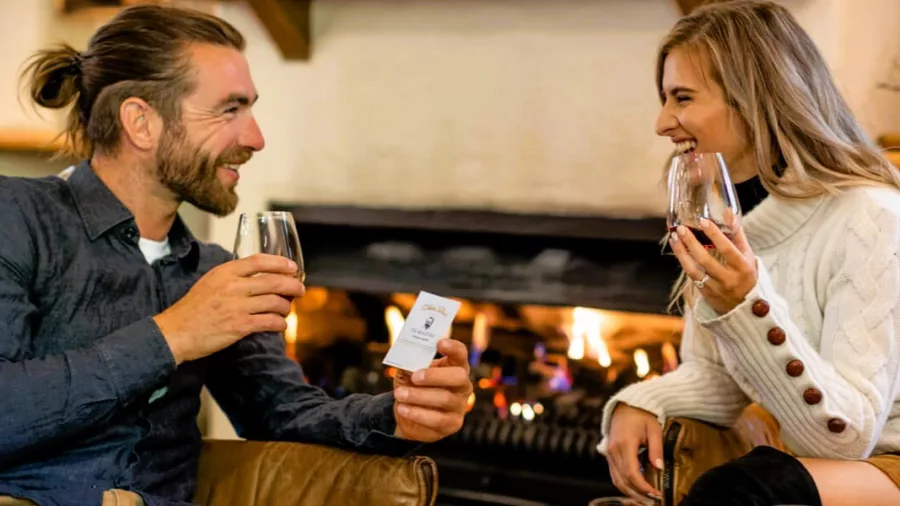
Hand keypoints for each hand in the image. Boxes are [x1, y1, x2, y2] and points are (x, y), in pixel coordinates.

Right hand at [154, 253, 305, 363]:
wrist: (175, 332)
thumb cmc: (192, 309)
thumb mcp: (210, 283)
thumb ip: (232, 277)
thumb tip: (257, 277)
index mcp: (225, 272)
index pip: (259, 261)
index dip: (280, 263)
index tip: (292, 267)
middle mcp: (233, 286)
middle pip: (274, 281)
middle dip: (292, 286)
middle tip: (299, 290)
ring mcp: (237, 306)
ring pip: (275, 302)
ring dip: (286, 307)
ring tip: (286, 310)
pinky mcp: (240, 326)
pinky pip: (269, 322)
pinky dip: (279, 324)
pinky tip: (280, 325)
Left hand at [392, 339, 471, 442]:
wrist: (407, 414)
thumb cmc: (412, 387)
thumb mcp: (408, 372)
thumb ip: (409, 364)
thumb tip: (405, 358)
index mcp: (454, 367)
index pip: (460, 354)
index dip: (453, 347)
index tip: (439, 343)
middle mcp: (462, 385)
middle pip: (459, 376)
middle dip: (435, 375)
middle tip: (415, 377)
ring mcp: (460, 405)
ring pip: (445, 399)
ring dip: (419, 396)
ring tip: (399, 394)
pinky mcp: (452, 423)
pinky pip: (438, 419)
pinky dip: (417, 413)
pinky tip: (403, 409)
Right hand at [606, 404, 662, 503]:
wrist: (625, 407)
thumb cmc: (641, 416)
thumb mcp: (654, 429)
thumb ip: (656, 448)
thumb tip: (658, 467)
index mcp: (625, 443)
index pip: (632, 473)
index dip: (643, 487)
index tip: (656, 494)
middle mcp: (614, 451)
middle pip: (623, 480)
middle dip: (638, 494)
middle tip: (654, 500)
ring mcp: (609, 454)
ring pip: (617, 480)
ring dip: (630, 493)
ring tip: (645, 499)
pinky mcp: (609, 456)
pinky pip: (614, 475)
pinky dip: (624, 486)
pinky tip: (636, 490)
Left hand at [669, 213, 756, 314]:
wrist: (746, 306)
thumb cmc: (745, 274)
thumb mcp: (747, 255)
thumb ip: (737, 234)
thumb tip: (728, 211)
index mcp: (743, 267)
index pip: (727, 249)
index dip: (715, 235)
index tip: (703, 221)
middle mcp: (729, 279)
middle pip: (706, 260)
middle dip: (691, 243)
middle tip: (681, 229)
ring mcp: (716, 288)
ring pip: (694, 271)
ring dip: (682, 253)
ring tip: (674, 238)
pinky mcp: (706, 295)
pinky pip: (691, 277)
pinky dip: (684, 262)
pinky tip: (678, 250)